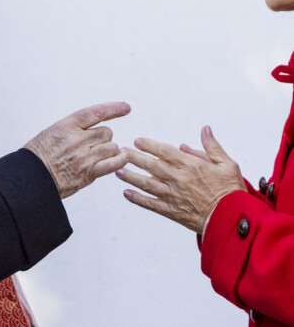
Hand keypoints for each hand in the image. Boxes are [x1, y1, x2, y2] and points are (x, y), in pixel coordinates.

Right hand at [24, 102, 130, 198]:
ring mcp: (84, 156)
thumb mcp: (51, 132)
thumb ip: (72, 129)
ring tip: (100, 154)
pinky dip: (119, 160)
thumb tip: (89, 128)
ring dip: (109, 149)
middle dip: (103, 137)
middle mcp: (77, 140)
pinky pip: (113, 163)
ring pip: (111, 147)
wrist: (31, 178)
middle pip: (106, 133)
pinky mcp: (89, 172)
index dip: (113, 109)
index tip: (125, 107)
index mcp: (66, 126)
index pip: (96, 113)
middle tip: (94, 144)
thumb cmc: (38, 156)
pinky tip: (121, 158)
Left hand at [116, 126, 246, 232]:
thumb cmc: (231, 191)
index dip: (150, 145)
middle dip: (134, 158)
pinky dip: (138, 199)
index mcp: (192, 166)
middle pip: (152, 166)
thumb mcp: (227, 164)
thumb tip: (204, 129)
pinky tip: (126, 193)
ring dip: (131, 177)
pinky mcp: (172, 212)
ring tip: (117, 170)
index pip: (165, 152)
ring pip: (148, 184)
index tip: (137, 140)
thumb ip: (212, 147)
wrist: (233, 221)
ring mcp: (174, 196)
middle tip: (120, 151)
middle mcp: (179, 180)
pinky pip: (151, 204)